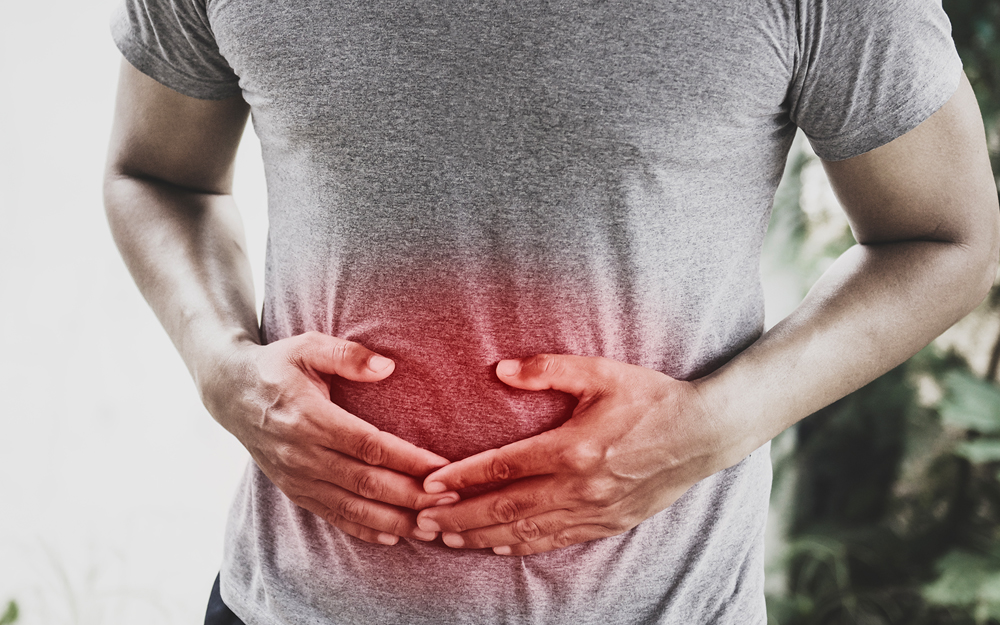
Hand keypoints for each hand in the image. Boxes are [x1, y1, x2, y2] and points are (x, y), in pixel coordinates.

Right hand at [201, 331, 458, 545]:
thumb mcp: (308, 346)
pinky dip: (363, 530)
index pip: (367, 444)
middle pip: (365, 482)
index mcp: (309, 417)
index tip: (442, 468)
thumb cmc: (278, 366)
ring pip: (351, 507)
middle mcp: (301, 453)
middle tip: (450, 501)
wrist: (230, 393)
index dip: (407, 459)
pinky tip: (393, 537)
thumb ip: (347, 355)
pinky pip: (332, 516)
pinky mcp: (294, 490)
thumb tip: (387, 366)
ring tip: (432, 527)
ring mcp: (296, 477)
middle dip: (411, 495)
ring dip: (394, 520)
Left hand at [415, 354, 746, 555]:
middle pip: (506, 507)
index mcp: (572, 448)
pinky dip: (521, 545)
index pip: (503, 467)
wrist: (704, 434)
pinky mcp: (607, 525)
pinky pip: (555, 541)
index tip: (430, 484)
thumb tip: (500, 370)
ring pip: (526, 531)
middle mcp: (580, 487)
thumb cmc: (650, 398)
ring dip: (482, 536)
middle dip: (460, 516)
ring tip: (447, 538)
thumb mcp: (600, 372)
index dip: (462, 478)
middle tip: (422, 520)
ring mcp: (594, 511)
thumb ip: (548, 370)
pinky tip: (497, 546)